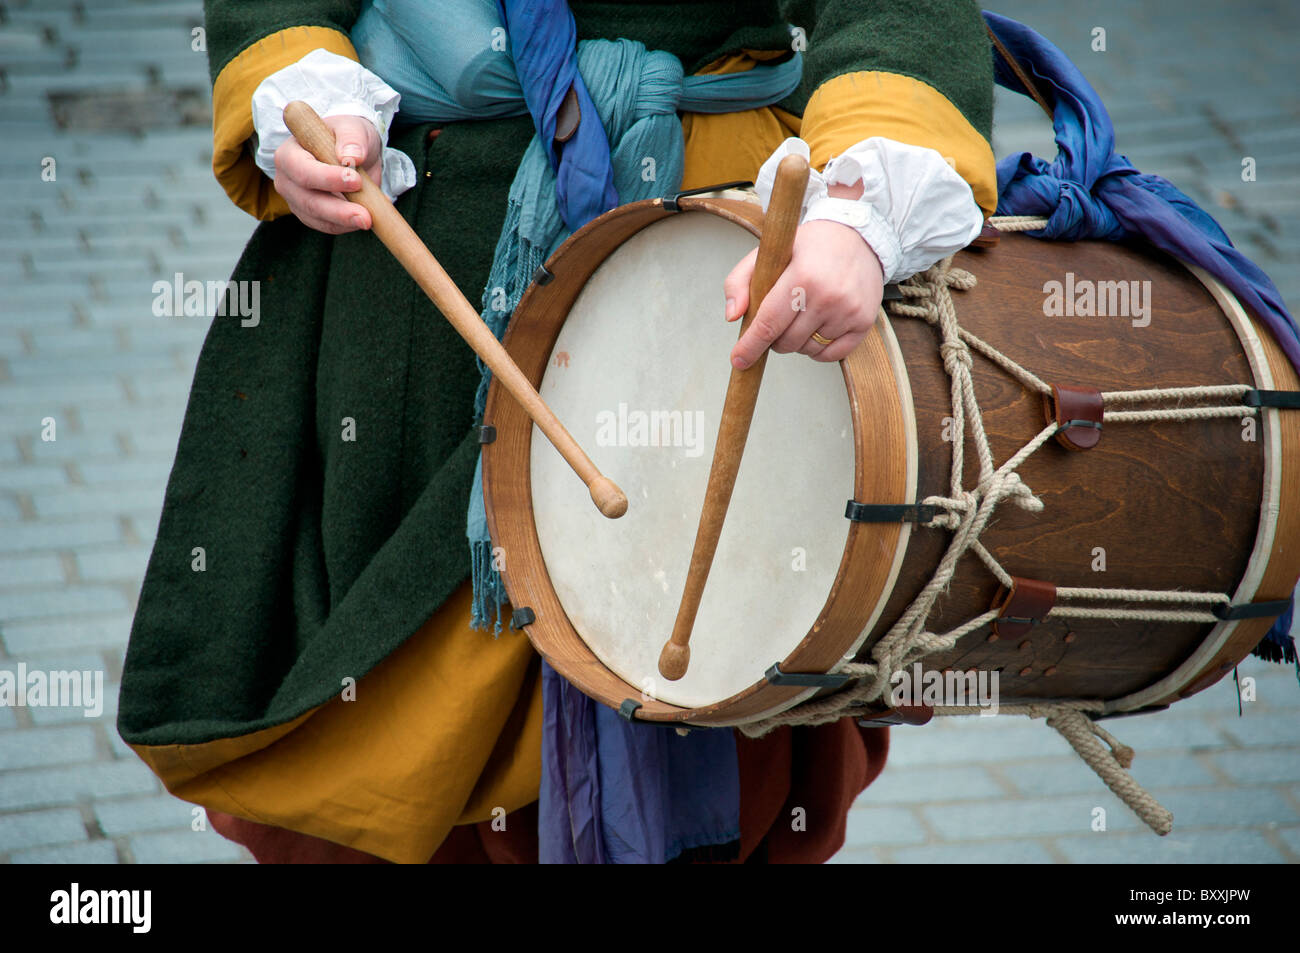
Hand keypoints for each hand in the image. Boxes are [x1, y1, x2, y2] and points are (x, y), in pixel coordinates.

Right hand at [273, 114, 383, 233]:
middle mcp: (287, 179)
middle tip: (365, 216)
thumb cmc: (346, 137)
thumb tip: (351, 156)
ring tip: (369, 219)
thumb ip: (352, 137)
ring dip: (344, 222)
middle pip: (307, 200)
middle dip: (337, 210)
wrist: (352, 154)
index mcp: (289, 152)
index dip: (326, 178)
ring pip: (317, 218)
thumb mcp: (352, 127)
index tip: (356, 180)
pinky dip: (346, 226)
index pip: (301, 169)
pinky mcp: (310, 215)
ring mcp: (296, 200)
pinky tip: (365, 220)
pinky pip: (326, 226)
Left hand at [723, 183, 883, 366]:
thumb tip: (732, 316)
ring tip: (803, 314)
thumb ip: (739, 281)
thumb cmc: (807, 247)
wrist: (857, 238)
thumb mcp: (767, 253)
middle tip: (780, 317)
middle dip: (774, 337)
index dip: (750, 346)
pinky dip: (818, 349)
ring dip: (797, 341)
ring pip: (807, 350)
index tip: (738, 361)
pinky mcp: (863, 322)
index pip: (769, 323)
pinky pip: (830, 355)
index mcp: (802, 276)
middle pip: (786, 342)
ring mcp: (849, 311)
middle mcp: (828, 296)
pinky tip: (818, 327)